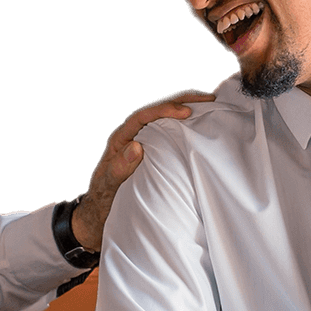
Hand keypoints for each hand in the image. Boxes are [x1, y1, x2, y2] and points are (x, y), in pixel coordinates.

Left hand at [72, 89, 215, 249]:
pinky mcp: (151, 150)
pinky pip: (168, 131)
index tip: (186, 112)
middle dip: (182, 100)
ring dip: (185, 107)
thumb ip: (119, 168)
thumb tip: (136, 147)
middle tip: (208, 99)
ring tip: (209, 104)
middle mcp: (132, 136)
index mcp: (120, 139)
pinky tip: (199, 124)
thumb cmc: (103, 200)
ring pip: (164, 117)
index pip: (143, 116)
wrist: (100, 212)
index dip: (164, 110)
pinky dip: (185, 125)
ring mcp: (143, 141)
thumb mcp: (108, 186)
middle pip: (157, 109)